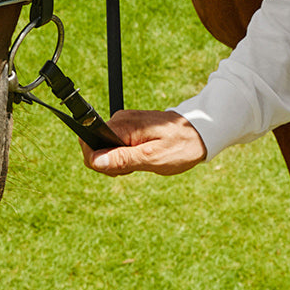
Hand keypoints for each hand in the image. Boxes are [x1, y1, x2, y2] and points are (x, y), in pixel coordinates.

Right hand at [82, 109, 206, 176]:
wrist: (200, 133)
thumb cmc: (180, 146)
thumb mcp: (152, 157)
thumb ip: (122, 158)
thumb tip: (95, 160)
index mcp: (122, 125)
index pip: (89, 142)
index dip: (97, 161)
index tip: (119, 169)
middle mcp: (121, 120)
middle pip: (96, 146)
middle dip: (109, 163)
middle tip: (135, 167)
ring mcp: (126, 123)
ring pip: (106, 147)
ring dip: (118, 161)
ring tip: (142, 162)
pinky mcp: (131, 127)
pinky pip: (117, 144)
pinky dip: (125, 156)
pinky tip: (141, 158)